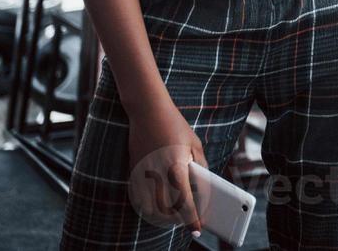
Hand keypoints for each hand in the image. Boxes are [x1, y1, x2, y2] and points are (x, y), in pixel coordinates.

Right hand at [127, 97, 207, 237]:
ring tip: (175, 216)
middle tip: (189, 221)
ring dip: (163, 216)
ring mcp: (143, 174)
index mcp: (176, 168)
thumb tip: (203, 186)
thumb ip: (200, 166)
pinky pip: (139, 197)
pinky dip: (148, 207)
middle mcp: (158, 174)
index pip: (185, 202)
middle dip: (178, 220)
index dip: (192, 218)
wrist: (147, 111)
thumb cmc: (175, 125)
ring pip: (151, 208)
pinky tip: (158, 207)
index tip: (198, 228)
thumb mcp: (195, 144)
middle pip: (167, 210)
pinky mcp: (134, 171)